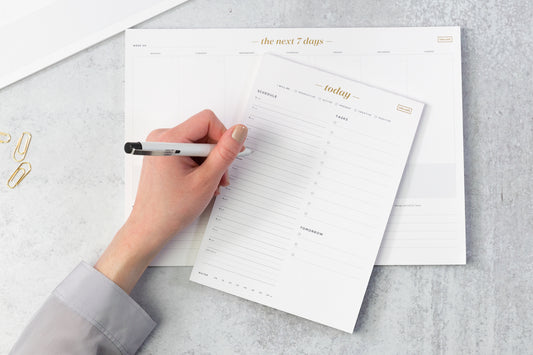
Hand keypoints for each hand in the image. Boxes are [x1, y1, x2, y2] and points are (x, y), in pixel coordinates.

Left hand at [95, 110, 247, 292]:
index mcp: (169, 140)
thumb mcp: (206, 180)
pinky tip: (202, 182)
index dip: (223, 136)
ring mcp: (162, 146)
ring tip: (211, 184)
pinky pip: (190, 151)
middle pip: (204, 132)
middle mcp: (162, 138)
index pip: (207, 120)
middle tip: (221, 177)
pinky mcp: (164, 155)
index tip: (230, 155)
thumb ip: (225, 153)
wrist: (150, 227)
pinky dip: (201, 165)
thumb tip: (239, 132)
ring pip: (199, 143)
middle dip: (217, 154)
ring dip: (211, 163)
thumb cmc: (171, 209)